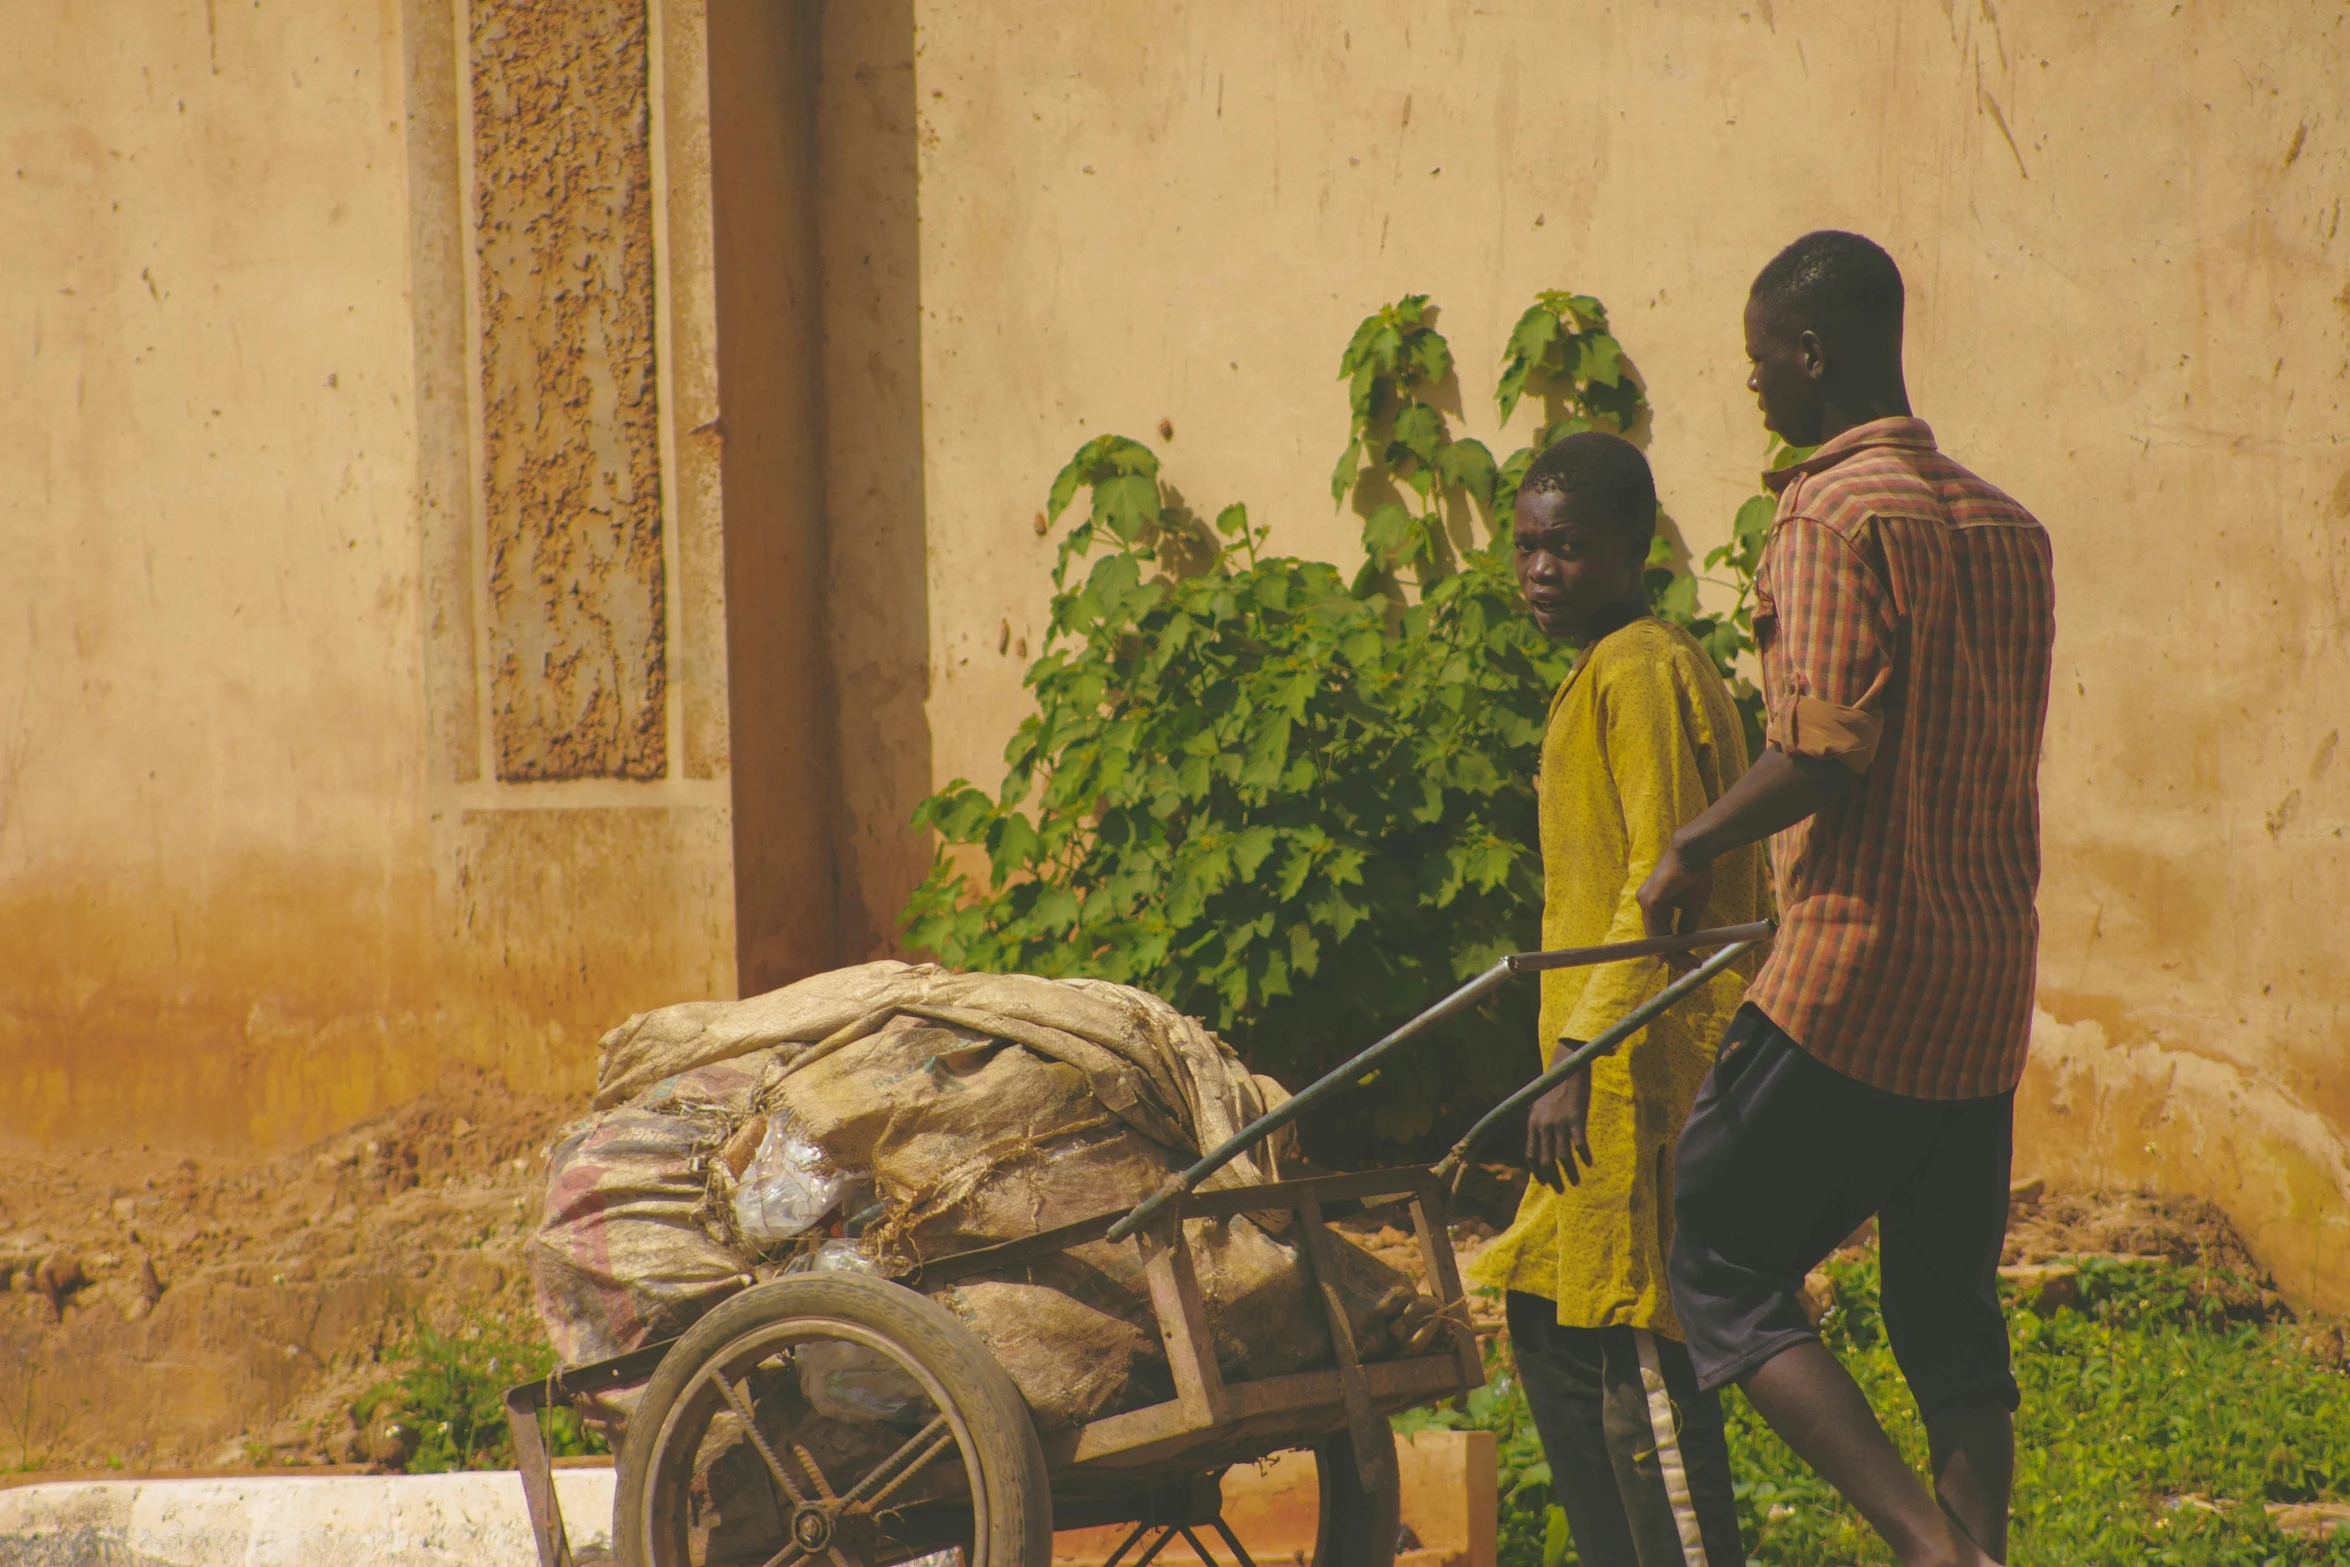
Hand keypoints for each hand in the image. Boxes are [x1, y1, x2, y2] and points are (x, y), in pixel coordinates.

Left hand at [1526, 1046, 1591, 1190]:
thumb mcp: (1538, 1102)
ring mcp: (1559, 1122)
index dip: (1536, 1171)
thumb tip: (1539, 1136)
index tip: (1543, 1182)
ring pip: (1562, 1156)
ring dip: (1570, 1173)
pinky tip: (1589, 1163)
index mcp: (1533, 1122)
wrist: (1566, 1066)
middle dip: (1553, 1178)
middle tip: (1561, 1190)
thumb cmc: (1554, 1084)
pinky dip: (1584, 1156)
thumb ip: (1538, 1120)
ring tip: (1576, 1182)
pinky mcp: (1575, 1118)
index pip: (1530, 1154)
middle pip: (1546, 1160)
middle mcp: (1543, 1125)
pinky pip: (1579, 1144)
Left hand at [1637, 840, 1713, 970]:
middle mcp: (1646, 904)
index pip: (1660, 935)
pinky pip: (1658, 930)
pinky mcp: (1650, 901)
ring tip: (1691, 963)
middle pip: (1657, 939)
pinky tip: (1682, 952)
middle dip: (1675, 957)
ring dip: (1674, 953)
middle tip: (1692, 967)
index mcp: (1654, 905)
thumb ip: (1685, 925)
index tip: (1689, 962)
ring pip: (1657, 938)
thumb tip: (1684, 944)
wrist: (1694, 854)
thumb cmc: (1694, 875)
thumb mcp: (1691, 907)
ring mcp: (1646, 902)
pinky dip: (1670, 943)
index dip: (1673, 951)